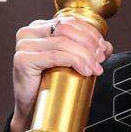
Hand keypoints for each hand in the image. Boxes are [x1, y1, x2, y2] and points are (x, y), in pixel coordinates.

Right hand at [8, 16, 113, 131]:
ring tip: (96, 69)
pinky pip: (55, 56)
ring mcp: (24, 45)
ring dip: (85, 55)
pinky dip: (75, 61)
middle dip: (89, 44)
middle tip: (101, 59)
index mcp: (39, 28)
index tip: (103, 48)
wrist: (32, 109)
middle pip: (66, 30)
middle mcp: (28, 33)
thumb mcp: (72, 63)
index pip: (69, 22)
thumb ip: (89, 52)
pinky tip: (85, 71)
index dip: (90, 33)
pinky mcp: (22, 59)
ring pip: (63, 43)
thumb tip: (107, 46)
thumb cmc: (50, 85)